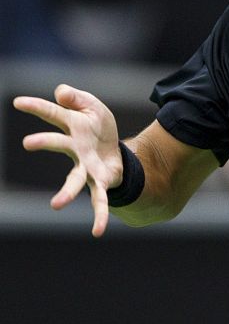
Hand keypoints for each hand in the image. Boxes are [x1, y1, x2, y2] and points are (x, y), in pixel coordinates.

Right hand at [13, 84, 123, 236]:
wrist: (117, 153)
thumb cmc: (99, 130)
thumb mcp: (93, 107)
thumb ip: (77, 98)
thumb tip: (60, 91)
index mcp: (74, 128)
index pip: (54, 114)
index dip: (37, 106)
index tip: (18, 102)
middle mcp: (76, 150)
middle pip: (59, 145)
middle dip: (46, 142)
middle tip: (27, 143)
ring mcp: (87, 168)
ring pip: (75, 180)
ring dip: (67, 192)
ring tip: (57, 205)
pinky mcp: (101, 182)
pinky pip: (101, 201)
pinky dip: (100, 216)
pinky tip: (98, 232)